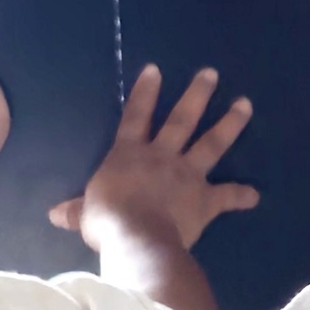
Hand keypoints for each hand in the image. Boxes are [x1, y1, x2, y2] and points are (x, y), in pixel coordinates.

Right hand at [50, 65, 257, 256]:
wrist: (137, 240)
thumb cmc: (107, 222)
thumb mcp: (85, 215)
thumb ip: (76, 211)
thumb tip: (54, 215)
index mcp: (128, 155)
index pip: (135, 116)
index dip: (145, 92)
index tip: (156, 69)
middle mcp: (161, 157)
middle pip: (182, 119)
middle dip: (197, 94)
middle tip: (212, 73)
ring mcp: (187, 175)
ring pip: (211, 143)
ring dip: (230, 123)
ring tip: (245, 104)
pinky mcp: (204, 200)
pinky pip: (226, 196)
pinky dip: (241, 196)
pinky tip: (255, 195)